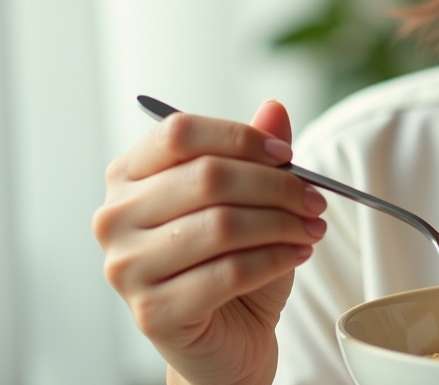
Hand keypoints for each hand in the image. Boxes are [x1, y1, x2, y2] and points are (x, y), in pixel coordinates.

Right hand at [93, 101, 326, 384]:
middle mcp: (115, 217)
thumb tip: (275, 109)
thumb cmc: (232, 262)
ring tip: (311, 229)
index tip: (286, 154)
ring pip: (222, 225)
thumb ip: (258, 155)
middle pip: (207, 177)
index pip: (179, 133)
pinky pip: (229, 272)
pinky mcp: (152, 311)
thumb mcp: (251, 201)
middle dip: (276, 186)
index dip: (240, 136)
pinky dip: (275, 259)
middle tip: (315, 199)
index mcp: (129, 176)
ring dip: (282, 224)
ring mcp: (126, 267)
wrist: (226, 336)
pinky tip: (296, 255)